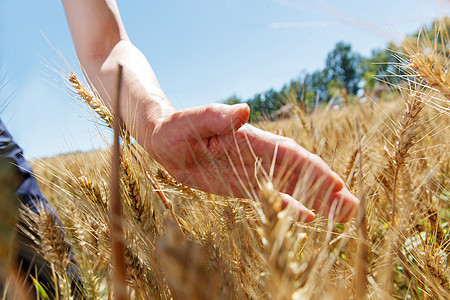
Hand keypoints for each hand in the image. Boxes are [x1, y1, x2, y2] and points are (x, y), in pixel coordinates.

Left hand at [150, 103, 358, 221]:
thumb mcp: (189, 121)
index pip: (288, 154)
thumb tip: (244, 111)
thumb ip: (214, 117)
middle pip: (299, 172)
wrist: (165, 140)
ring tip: (342, 216)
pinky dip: (292, 207)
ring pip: (291, 187)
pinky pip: (272, 199)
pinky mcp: (242, 186)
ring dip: (317, 200)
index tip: (336, 184)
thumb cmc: (173, 128)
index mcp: (250, 139)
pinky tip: (309, 218)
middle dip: (326, 189)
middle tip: (352, 208)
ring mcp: (253, 172)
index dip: (313, 169)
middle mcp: (258, 156)